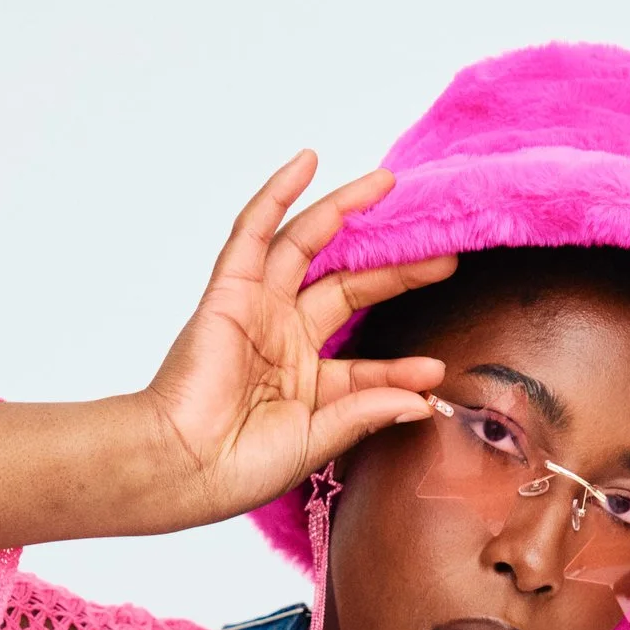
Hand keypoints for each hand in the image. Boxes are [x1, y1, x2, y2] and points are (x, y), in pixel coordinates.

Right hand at [138, 155, 457, 525]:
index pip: (365, 364)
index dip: (400, 368)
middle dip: (397, 271)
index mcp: (306, 383)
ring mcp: (259, 309)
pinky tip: (307, 162)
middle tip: (444, 255)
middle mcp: (284, 338)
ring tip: (387, 185)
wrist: (185, 465)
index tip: (435, 369)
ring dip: (346, 210)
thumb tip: (421, 402)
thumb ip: (365, 413)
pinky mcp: (230, 290)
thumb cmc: (238, 467)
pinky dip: (278, 194)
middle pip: (350, 287)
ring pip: (309, 245)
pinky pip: (254, 231)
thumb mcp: (316, 441)